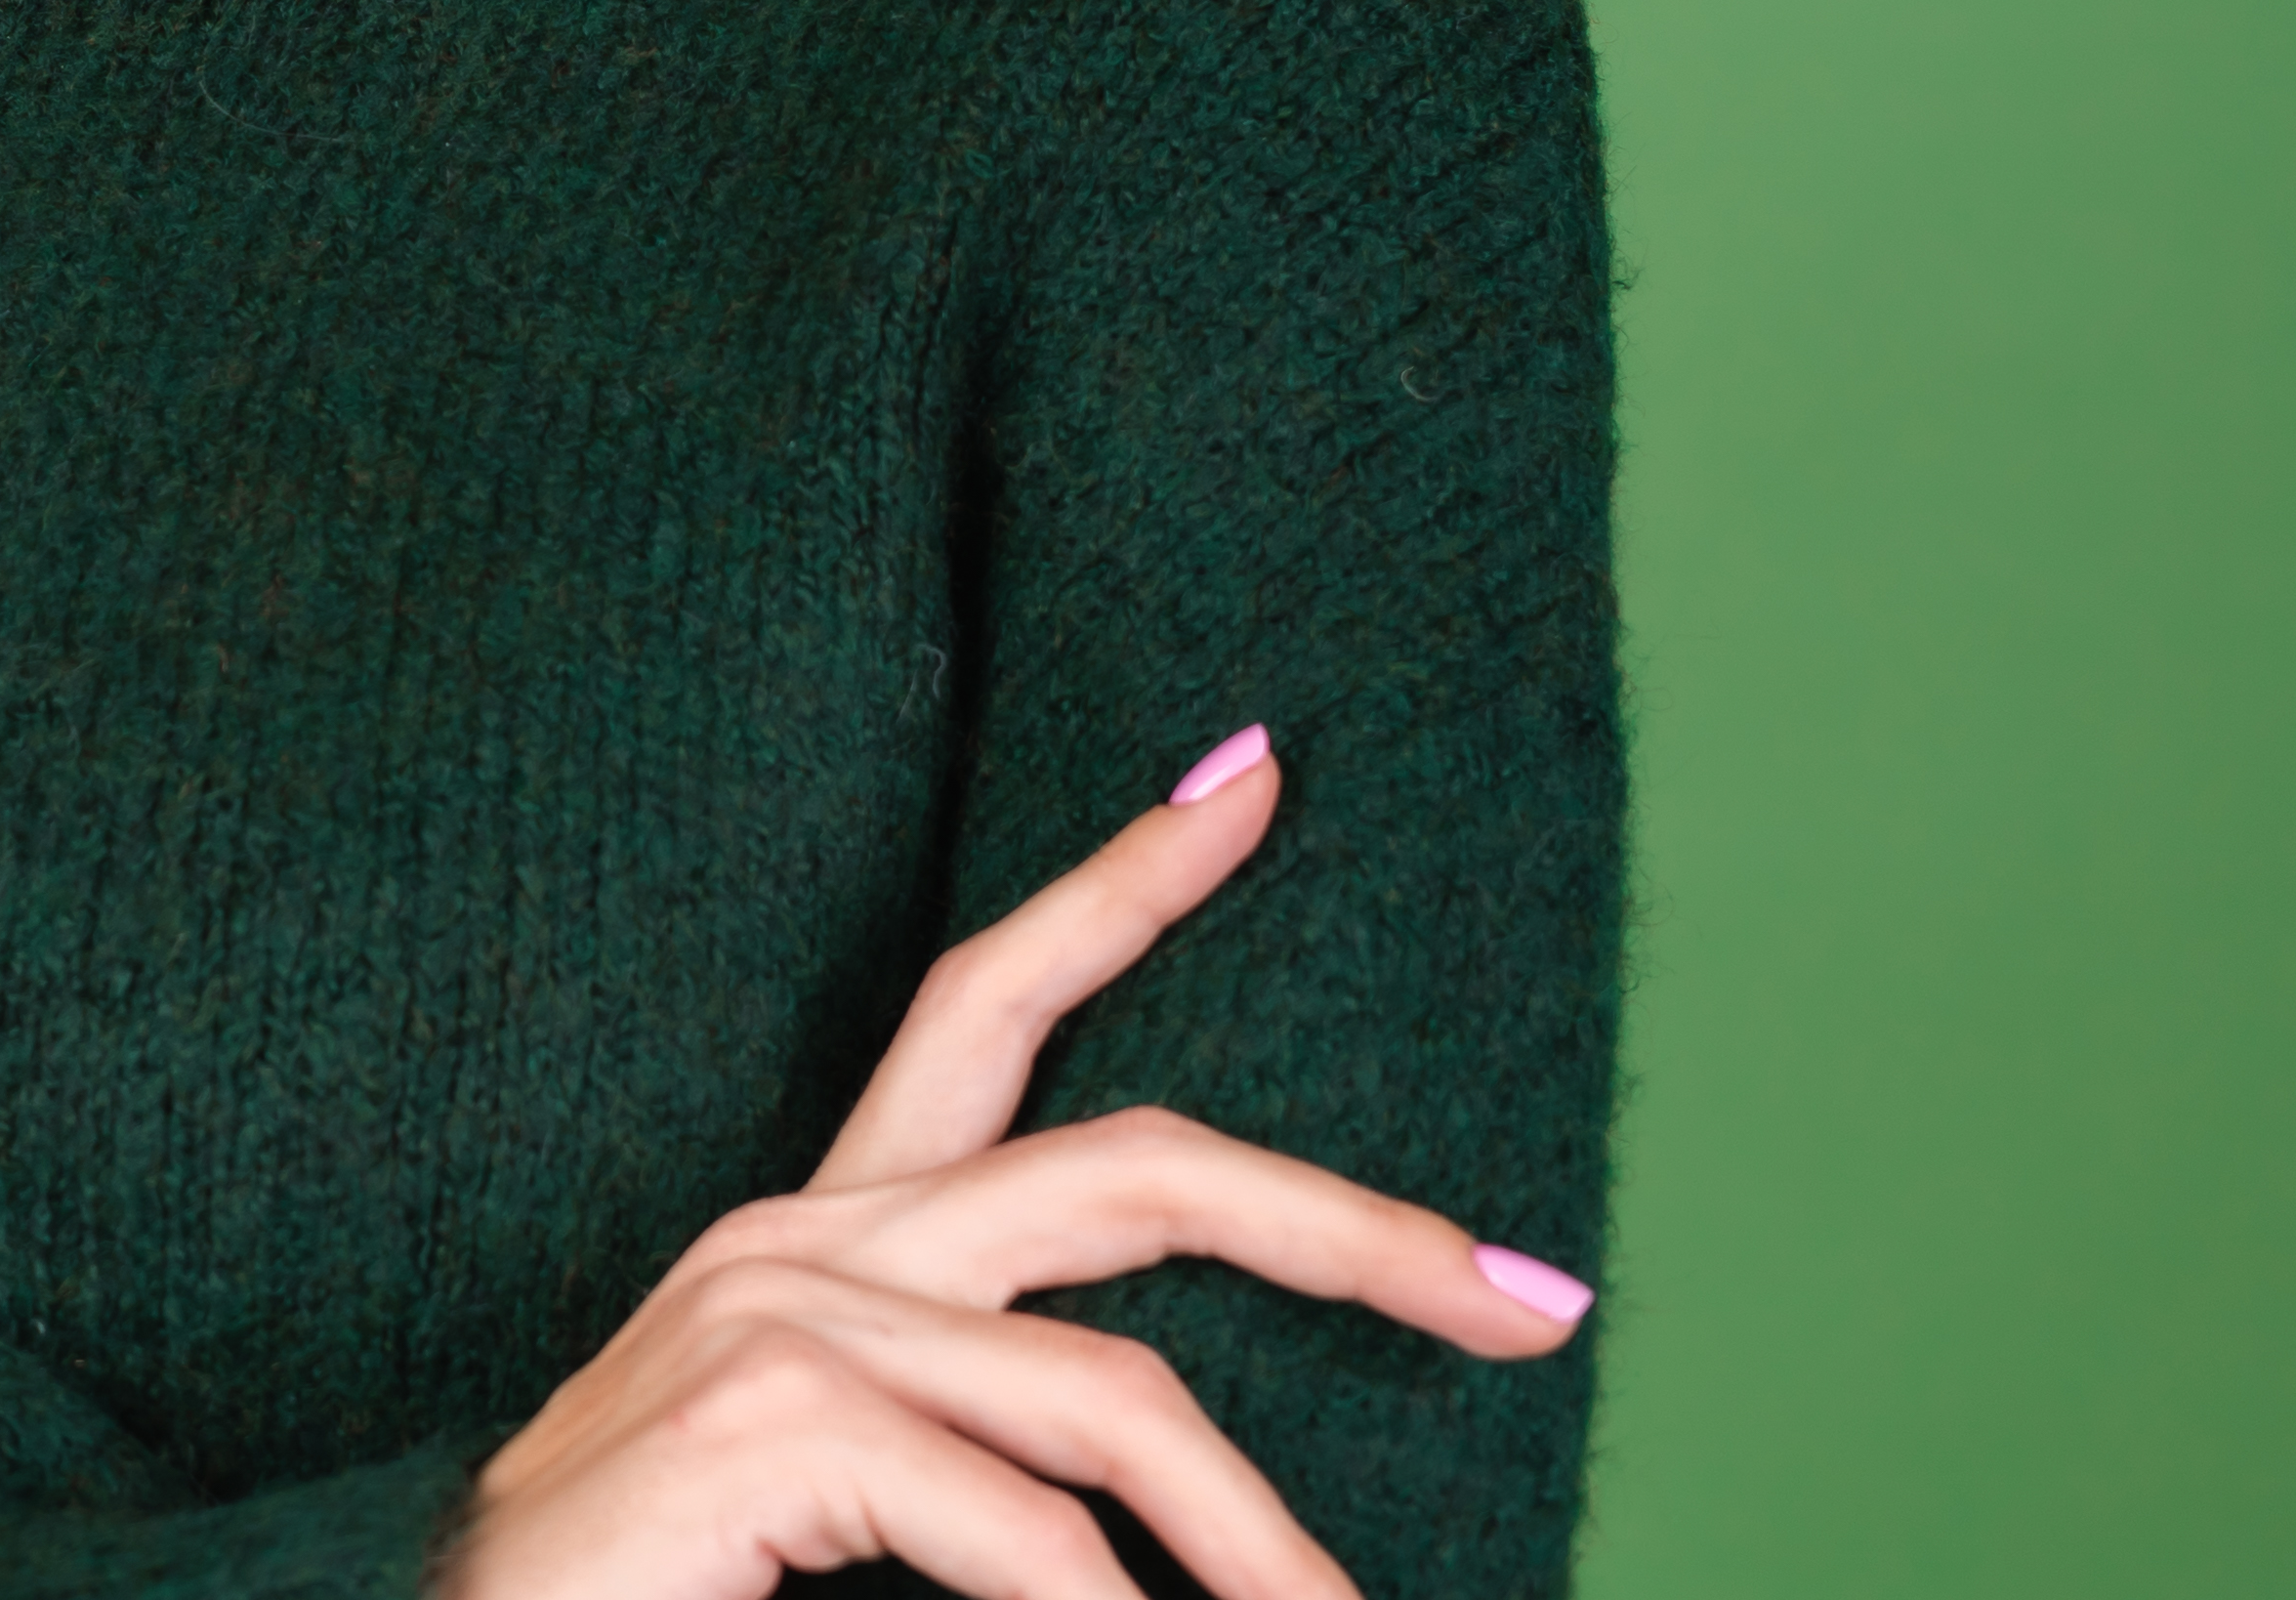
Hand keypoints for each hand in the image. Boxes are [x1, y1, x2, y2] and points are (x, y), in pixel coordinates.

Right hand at [439, 733, 1593, 1599]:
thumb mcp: (851, 1511)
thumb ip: (991, 1469)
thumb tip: (1170, 1505)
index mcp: (815, 1246)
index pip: (978, 1004)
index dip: (1125, 885)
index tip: (1253, 775)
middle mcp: (795, 1242)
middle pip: (1125, 1165)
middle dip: (1350, 1227)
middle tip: (1531, 1298)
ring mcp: (774, 1319)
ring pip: (1114, 1403)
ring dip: (1265, 1559)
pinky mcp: (763, 1421)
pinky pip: (1024, 1530)